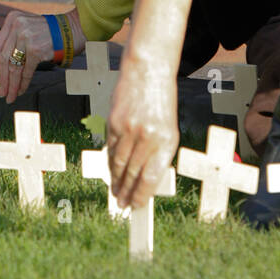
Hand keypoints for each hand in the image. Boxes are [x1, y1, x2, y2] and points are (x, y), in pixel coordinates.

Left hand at [0, 8, 85, 102]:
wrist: (72, 30)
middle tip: (1, 92)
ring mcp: (26, 37)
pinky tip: (21, 90)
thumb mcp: (27, 29)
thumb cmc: (49, 33)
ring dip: (11, 84)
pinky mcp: (36, 49)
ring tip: (10, 95)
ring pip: (14, 66)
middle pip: (3, 59)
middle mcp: (17, 26)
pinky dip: (23, 83)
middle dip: (2, 79)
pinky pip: (26, 70)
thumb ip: (13, 41)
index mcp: (12, 20)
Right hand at [107, 48, 178, 209]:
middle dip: (127, 192)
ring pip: (119, 163)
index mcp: (167, 141)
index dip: (142, 194)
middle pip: (133, 173)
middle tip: (122, 205)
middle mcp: (148, 137)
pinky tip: (111, 173)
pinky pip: (110, 149)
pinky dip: (110, 164)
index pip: (151, 177)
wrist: (148, 72)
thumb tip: (144, 180)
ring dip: (116, 181)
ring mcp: (129, 129)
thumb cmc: (161, 103)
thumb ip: (159, 153)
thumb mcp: (169, 128)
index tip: (136, 206)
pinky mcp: (114, 122)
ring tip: (115, 194)